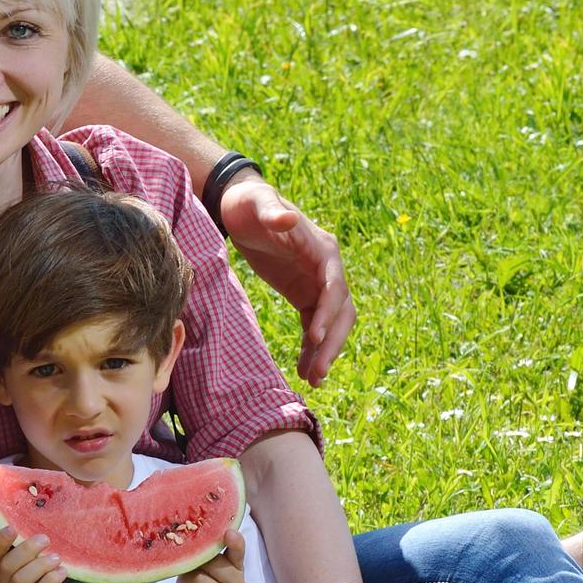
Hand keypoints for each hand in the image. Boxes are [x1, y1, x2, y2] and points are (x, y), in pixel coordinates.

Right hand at [0, 530, 73, 582]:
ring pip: (20, 580)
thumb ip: (26, 552)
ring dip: (40, 565)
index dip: (0, 541)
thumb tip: (30, 521)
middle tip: (45, 539)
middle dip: (26, 549)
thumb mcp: (30, 568)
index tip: (14, 527)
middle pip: (6, 566)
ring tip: (56, 558)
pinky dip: (51, 579)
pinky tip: (62, 572)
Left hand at [171, 537, 251, 582]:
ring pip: (196, 579)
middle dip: (193, 568)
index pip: (237, 552)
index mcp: (235, 568)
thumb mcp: (201, 570)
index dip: (235, 542)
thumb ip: (204, 558)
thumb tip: (193, 544)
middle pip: (209, 563)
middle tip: (192, 579)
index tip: (229, 534)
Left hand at [220, 179, 354, 385]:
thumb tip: (289, 217)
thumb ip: (273, 211)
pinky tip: (304, 370)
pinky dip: (312, 347)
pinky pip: (315, 325)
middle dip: (332, 342)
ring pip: (332, 323)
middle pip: (341, 310)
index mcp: (322, 248)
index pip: (333, 285)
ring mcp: (317, 282)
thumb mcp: (257, 203)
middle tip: (317, 372)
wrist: (241, 206)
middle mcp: (327, 268)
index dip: (328, 311)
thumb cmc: (249, 203)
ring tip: (313, 379)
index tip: (315, 336)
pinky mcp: (304, 293)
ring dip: (325, 351)